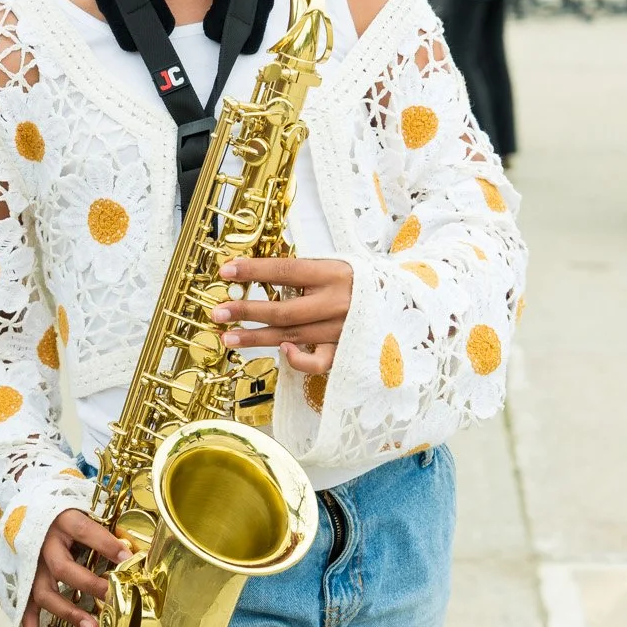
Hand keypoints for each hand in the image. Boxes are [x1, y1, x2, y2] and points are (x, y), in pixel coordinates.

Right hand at [21, 509, 132, 626]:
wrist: (26, 507)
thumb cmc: (61, 511)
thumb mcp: (82, 508)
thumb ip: (104, 528)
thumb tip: (135, 550)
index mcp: (60, 520)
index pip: (84, 531)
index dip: (106, 545)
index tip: (128, 558)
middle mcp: (42, 545)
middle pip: (63, 568)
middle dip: (90, 585)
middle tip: (112, 597)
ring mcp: (30, 566)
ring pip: (44, 593)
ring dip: (68, 612)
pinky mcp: (23, 581)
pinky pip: (25, 607)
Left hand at [213, 257, 353, 374]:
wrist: (407, 305)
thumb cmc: (364, 283)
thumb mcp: (339, 265)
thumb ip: (306, 272)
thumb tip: (261, 273)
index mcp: (333, 273)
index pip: (285, 270)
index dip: (253, 271)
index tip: (226, 271)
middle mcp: (336, 302)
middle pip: (283, 309)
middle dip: (246, 310)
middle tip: (218, 312)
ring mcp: (341, 329)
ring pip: (291, 336)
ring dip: (256, 338)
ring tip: (228, 337)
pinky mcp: (346, 351)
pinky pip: (317, 362)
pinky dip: (298, 360)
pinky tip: (280, 352)